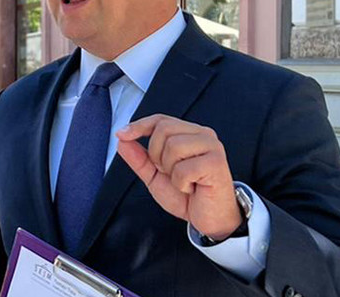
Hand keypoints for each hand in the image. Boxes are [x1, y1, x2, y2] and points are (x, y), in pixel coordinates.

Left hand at [117, 114, 241, 239]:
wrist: (209, 219)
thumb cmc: (187, 195)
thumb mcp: (155, 176)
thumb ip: (138, 158)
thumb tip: (122, 140)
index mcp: (189, 134)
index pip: (160, 120)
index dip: (139, 125)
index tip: (122, 134)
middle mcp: (203, 135)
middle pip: (163, 129)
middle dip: (156, 155)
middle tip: (170, 173)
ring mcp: (212, 147)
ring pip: (173, 147)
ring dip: (171, 171)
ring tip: (184, 181)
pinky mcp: (217, 163)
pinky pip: (184, 168)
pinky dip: (181, 184)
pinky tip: (192, 188)